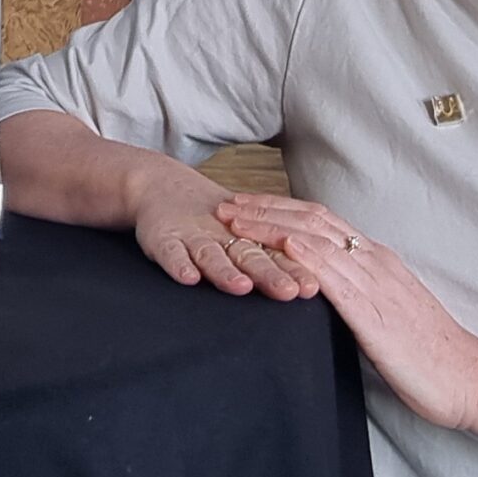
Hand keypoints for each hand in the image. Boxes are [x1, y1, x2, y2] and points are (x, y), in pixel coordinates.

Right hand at [131, 171, 318, 301]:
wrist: (161, 186)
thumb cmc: (208, 219)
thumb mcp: (239, 235)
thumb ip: (270, 258)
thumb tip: (316, 285)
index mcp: (247, 237)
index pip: (274, 253)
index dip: (294, 268)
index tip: (314, 288)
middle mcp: (223, 236)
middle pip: (249, 254)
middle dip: (270, 272)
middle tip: (290, 290)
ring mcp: (192, 236)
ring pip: (211, 254)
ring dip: (225, 270)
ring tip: (241, 286)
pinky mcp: (162, 238)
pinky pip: (170, 252)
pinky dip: (178, 264)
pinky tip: (188, 277)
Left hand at [218, 194, 477, 431]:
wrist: (470, 378)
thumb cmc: (430, 354)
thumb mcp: (386, 313)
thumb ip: (358, 295)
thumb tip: (322, 292)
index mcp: (377, 260)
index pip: (321, 221)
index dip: (281, 209)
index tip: (246, 205)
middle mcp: (375, 261)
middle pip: (311, 220)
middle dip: (264, 209)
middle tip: (224, 204)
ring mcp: (376, 282)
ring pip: (315, 240)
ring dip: (270, 226)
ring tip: (233, 221)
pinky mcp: (375, 312)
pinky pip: (336, 276)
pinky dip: (305, 255)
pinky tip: (279, 246)